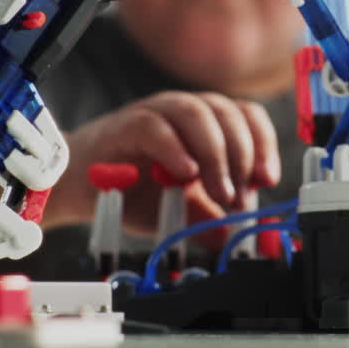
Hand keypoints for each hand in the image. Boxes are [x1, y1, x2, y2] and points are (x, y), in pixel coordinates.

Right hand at [47, 91, 280, 232]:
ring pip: (197, 113)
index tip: (266, 179)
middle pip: (228, 113)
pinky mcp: (126, 125)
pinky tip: (185, 174)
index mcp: (208, 124)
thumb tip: (241, 237)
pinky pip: (154, 126)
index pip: (247, 116)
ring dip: (216, 153)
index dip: (263, 144)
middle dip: (241, 156)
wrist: (82, 188)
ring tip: (218, 190)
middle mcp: (186, 110)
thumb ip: (211, 219)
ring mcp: (156, 113)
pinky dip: (175, 149)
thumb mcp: (182, 210)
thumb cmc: (135, 191)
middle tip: (237, 196)